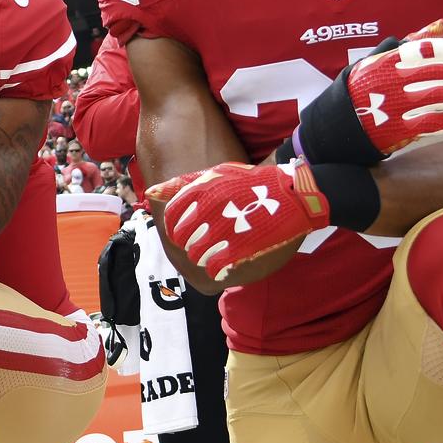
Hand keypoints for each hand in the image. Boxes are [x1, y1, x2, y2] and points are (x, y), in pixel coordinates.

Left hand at [147, 160, 327, 282]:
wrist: (293, 193)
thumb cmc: (251, 183)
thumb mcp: (216, 174)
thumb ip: (181, 184)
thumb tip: (150, 194)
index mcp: (203, 190)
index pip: (172, 217)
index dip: (175, 229)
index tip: (186, 232)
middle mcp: (210, 209)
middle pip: (182, 239)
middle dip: (188, 244)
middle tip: (201, 245)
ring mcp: (225, 229)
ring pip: (196, 254)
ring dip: (202, 258)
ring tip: (213, 254)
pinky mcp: (240, 248)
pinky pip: (214, 267)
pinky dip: (215, 269)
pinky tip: (223, 265)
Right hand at [294, 21, 442, 163]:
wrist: (334, 127)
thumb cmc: (360, 89)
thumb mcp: (378, 60)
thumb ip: (410, 43)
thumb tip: (442, 25)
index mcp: (387, 61)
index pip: (429, 50)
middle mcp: (390, 82)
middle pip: (439, 74)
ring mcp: (393, 106)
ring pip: (439, 97)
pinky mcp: (394, 130)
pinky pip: (429, 122)